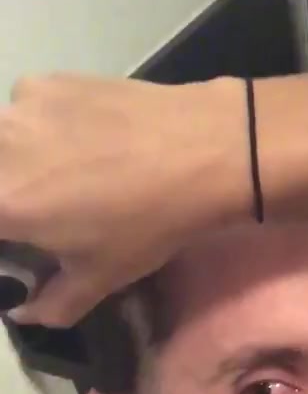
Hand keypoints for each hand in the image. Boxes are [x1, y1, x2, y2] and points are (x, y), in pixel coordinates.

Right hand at [0, 73, 248, 325]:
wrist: (201, 149)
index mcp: (1, 203)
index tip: (19, 244)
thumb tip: (25, 312)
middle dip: (9, 204)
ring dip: (18, 167)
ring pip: (2, 145)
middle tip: (37, 218)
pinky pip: (22, 113)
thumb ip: (51, 304)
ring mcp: (16, 106)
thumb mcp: (100, 279)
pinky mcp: (42, 81)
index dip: (6, 240)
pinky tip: (79, 144)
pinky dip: (36, 134)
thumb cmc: (146, 224)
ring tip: (62, 182)